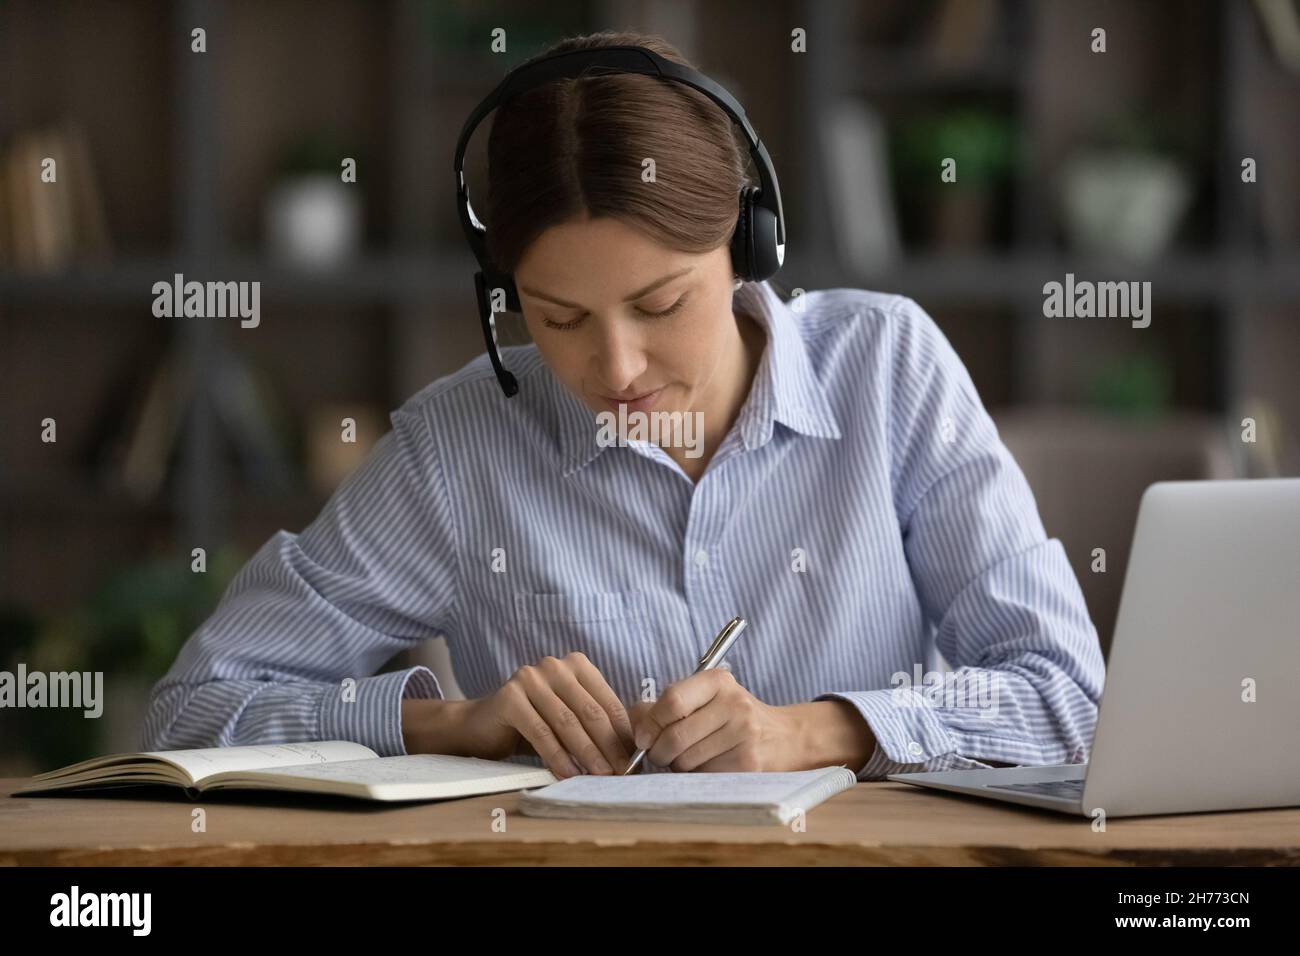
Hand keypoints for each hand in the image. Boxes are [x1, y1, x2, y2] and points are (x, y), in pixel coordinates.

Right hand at [461, 652, 635, 778]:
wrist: (482, 726)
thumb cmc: (533, 724)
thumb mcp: (568, 718)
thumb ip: (595, 724)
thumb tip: (632, 752)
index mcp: (576, 665)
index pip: (608, 701)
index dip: (622, 733)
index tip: (634, 760)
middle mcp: (554, 665)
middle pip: (590, 711)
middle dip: (608, 746)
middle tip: (620, 772)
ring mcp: (530, 678)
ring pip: (567, 722)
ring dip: (587, 753)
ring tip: (599, 776)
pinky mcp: (510, 697)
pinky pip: (541, 733)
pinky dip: (557, 757)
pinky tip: (569, 775)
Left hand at [628, 669, 803, 771]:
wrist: (782, 737)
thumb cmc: (730, 717)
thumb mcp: (703, 699)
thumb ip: (665, 705)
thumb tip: (633, 722)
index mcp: (718, 681)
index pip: (672, 701)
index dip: (650, 723)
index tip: (642, 737)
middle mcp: (734, 703)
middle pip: (675, 736)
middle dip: (658, 751)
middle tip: (660, 754)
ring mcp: (744, 733)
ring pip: (686, 760)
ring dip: (678, 765)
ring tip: (690, 757)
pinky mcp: (748, 762)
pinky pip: (703, 775)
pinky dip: (697, 775)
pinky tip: (707, 765)